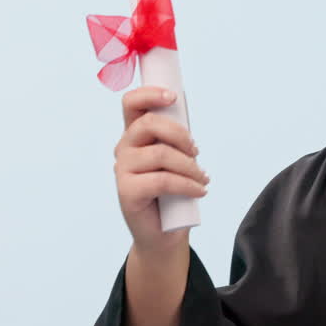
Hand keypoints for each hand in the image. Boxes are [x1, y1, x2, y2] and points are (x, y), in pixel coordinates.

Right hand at [114, 87, 208, 255]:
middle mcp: (124, 148)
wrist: (165, 231)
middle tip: (196, 151)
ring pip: (160, 154)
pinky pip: (162, 180)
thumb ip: (178, 138)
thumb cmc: (173, 190)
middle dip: (180, 134)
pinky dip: (187, 185)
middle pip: (148, 124)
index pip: (131, 104)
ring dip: (190, 166)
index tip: (173, 97)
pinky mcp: (127, 191)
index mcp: (135, 135)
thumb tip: (187, 122)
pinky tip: (200, 191)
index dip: (149, 94)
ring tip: (203, 178)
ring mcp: (123, 170)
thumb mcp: (178, 158)